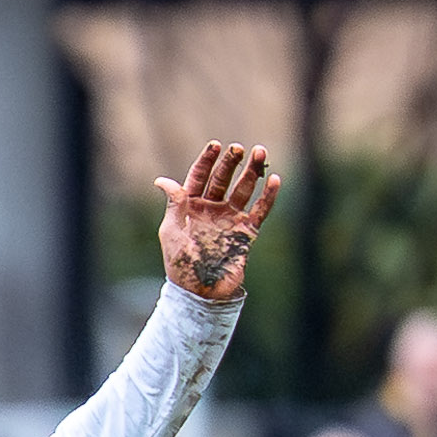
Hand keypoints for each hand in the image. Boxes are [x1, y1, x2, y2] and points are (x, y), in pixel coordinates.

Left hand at [157, 140, 280, 302]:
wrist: (200, 291)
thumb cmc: (180, 262)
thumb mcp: (171, 231)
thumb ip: (174, 204)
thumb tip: (162, 180)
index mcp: (191, 207)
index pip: (199, 177)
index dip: (207, 160)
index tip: (216, 145)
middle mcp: (211, 209)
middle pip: (223, 179)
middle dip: (231, 162)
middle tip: (239, 148)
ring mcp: (230, 219)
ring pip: (244, 189)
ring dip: (252, 171)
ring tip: (260, 152)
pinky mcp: (246, 231)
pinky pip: (260, 210)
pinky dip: (268, 196)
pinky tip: (275, 180)